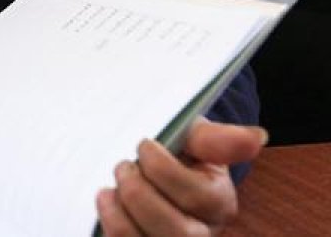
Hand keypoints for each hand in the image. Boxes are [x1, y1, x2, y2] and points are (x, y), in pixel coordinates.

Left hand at [97, 117, 266, 234]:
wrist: (145, 166)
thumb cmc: (173, 151)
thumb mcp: (192, 137)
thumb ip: (216, 139)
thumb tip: (257, 138)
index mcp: (220, 203)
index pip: (201, 198)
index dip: (165, 170)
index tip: (144, 145)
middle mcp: (202, 233)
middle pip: (179, 234)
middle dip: (141, 196)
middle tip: (123, 167)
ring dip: (121, 216)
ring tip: (109, 189)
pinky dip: (112, 228)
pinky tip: (107, 204)